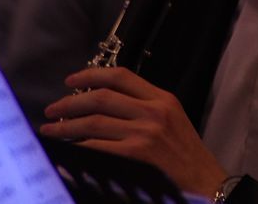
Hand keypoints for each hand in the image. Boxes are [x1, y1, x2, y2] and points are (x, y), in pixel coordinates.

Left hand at [39, 67, 227, 196]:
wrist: (206, 183)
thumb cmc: (186, 156)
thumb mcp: (173, 120)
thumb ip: (145, 108)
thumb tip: (103, 104)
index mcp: (163, 99)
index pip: (122, 76)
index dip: (91, 74)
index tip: (71, 80)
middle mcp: (153, 112)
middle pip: (102, 97)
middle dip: (71, 102)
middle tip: (53, 109)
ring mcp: (144, 133)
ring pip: (94, 122)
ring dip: (67, 125)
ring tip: (51, 129)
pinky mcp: (136, 155)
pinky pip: (97, 147)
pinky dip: (78, 147)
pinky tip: (67, 149)